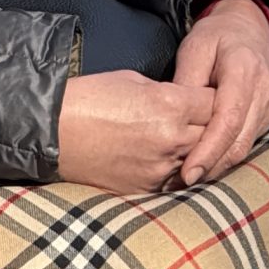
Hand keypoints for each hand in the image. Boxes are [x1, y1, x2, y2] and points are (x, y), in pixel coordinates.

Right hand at [56, 69, 214, 193]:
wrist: (52, 132)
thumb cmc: (87, 98)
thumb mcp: (132, 80)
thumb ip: (166, 92)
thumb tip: (182, 102)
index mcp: (170, 105)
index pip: (216, 102)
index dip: (215, 97)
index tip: (212, 96)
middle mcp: (172, 139)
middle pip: (216, 133)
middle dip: (214, 124)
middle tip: (206, 119)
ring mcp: (161, 168)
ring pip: (200, 161)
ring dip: (199, 150)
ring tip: (187, 139)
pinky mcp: (147, 188)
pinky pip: (176, 180)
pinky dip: (177, 169)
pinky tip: (166, 158)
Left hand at [169, 0, 268, 185]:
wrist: (248, 28)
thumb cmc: (217, 36)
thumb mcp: (195, 47)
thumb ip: (186, 81)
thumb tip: (174, 117)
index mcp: (245, 70)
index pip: (228, 120)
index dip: (208, 150)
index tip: (188, 172)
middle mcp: (263, 92)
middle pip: (240, 141)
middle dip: (212, 166)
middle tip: (181, 183)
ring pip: (245, 147)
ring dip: (219, 166)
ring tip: (188, 178)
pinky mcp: (268, 116)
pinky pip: (248, 142)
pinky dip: (227, 157)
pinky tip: (205, 164)